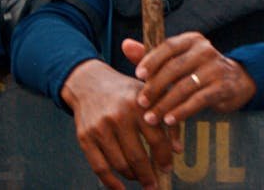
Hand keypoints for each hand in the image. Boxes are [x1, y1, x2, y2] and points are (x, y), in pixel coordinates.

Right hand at [61, 59, 178, 189]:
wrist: (90, 83)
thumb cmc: (127, 93)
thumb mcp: (151, 97)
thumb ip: (167, 120)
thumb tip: (177, 150)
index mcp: (140, 105)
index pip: (157, 139)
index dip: (164, 158)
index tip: (168, 169)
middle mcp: (119, 116)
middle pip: (137, 156)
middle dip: (148, 175)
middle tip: (154, 185)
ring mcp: (100, 128)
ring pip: (119, 164)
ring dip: (132, 176)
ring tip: (140, 179)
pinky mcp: (85, 138)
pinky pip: (99, 167)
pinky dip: (110, 182)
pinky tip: (120, 188)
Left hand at [124, 32, 256, 128]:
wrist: (236, 80)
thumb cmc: (198, 70)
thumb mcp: (178, 60)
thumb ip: (152, 55)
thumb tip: (125, 44)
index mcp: (192, 40)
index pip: (169, 46)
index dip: (152, 60)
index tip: (138, 75)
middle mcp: (206, 50)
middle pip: (175, 68)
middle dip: (155, 87)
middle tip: (140, 103)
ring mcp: (216, 68)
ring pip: (184, 87)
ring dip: (165, 104)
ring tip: (150, 117)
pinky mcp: (223, 87)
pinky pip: (198, 100)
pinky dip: (182, 112)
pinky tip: (169, 121)